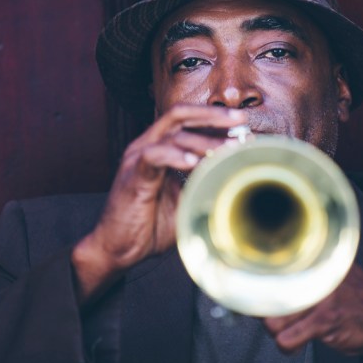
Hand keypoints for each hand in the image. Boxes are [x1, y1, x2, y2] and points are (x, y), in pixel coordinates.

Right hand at [72, 104, 246, 302]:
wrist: (119, 248)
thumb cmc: (150, 224)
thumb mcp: (186, 198)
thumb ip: (203, 181)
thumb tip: (234, 174)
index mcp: (159, 147)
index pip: (187, 120)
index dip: (215, 117)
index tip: (243, 124)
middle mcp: (147, 145)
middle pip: (180, 114)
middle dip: (213, 115)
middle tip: (241, 120)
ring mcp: (137, 157)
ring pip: (173, 134)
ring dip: (204, 140)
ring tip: (228, 149)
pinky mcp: (132, 175)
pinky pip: (154, 156)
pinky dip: (175, 155)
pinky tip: (194, 162)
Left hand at [263, 264, 362, 358]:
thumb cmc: (356, 298)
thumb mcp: (330, 274)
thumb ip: (304, 272)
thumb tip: (268, 278)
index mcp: (312, 262)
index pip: (270, 271)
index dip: (258, 288)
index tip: (252, 296)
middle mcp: (314, 274)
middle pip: (266, 297)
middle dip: (267, 314)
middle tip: (277, 318)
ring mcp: (319, 296)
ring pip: (272, 320)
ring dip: (276, 331)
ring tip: (288, 331)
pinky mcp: (325, 320)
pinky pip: (288, 339)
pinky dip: (287, 346)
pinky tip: (295, 344)